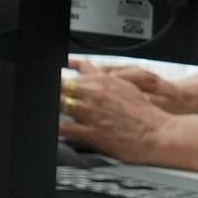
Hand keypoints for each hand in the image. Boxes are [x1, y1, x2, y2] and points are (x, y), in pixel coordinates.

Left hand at [56, 63, 186, 158]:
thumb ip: (98, 74)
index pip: (69, 75)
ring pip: (60, 105)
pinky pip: (65, 129)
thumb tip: (79, 65)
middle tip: (38, 95)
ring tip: (46, 110)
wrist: (158, 133)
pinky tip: (51, 128)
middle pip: (61, 88)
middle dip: (52, 92)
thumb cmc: (143, 111)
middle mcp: (94, 94)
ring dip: (53, 107)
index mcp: (101, 80)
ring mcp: (91, 113)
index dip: (56, 80)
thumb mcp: (123, 84)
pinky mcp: (92, 133)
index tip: (46, 81)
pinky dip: (56, 127)